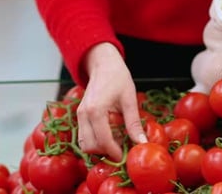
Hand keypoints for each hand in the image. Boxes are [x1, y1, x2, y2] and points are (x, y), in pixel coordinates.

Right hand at [76, 42, 146, 160]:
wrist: (103, 64)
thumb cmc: (118, 78)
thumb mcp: (130, 99)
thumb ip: (133, 123)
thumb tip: (142, 142)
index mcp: (96, 110)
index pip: (103, 141)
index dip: (115, 152)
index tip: (125, 156)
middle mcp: (83, 114)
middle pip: (90, 146)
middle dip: (105, 152)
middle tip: (122, 150)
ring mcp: (79, 115)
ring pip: (84, 144)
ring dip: (99, 148)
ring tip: (116, 143)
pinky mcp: (79, 115)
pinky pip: (83, 136)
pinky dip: (94, 141)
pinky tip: (109, 136)